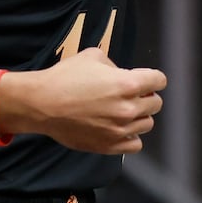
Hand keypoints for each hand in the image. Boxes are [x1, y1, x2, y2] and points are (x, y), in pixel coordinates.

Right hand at [3, 48, 165, 154]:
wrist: (43, 104)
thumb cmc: (65, 78)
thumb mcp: (93, 56)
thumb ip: (114, 65)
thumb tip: (121, 75)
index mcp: (127, 84)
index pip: (158, 81)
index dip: (154, 78)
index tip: (149, 79)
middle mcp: (127, 108)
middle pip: (156, 103)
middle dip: (147, 96)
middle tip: (134, 94)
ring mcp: (119, 130)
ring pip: (147, 124)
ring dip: (140, 116)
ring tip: (124, 111)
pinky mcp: (109, 146)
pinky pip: (135, 144)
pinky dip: (132, 136)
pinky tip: (120, 128)